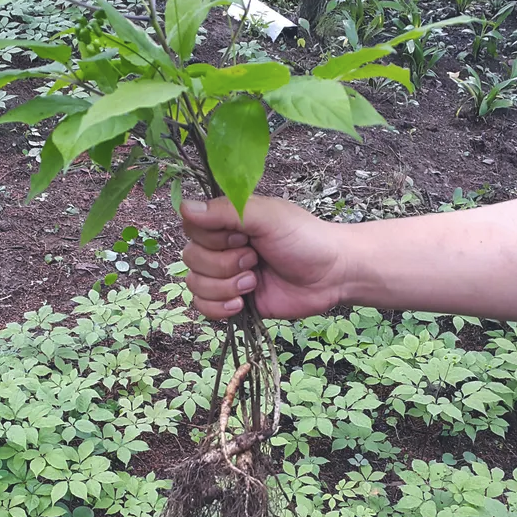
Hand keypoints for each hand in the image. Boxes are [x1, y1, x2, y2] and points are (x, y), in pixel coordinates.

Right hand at [181, 196, 348, 319]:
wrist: (333, 276)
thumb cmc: (305, 239)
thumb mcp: (267, 217)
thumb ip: (226, 211)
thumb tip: (184, 207)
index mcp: (227, 222)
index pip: (191, 227)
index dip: (212, 237)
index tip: (242, 236)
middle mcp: (222, 247)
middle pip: (191, 258)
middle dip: (224, 264)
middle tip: (255, 259)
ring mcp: (226, 276)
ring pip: (195, 285)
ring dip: (225, 286)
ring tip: (254, 282)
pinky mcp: (233, 301)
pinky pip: (203, 308)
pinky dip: (220, 308)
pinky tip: (243, 303)